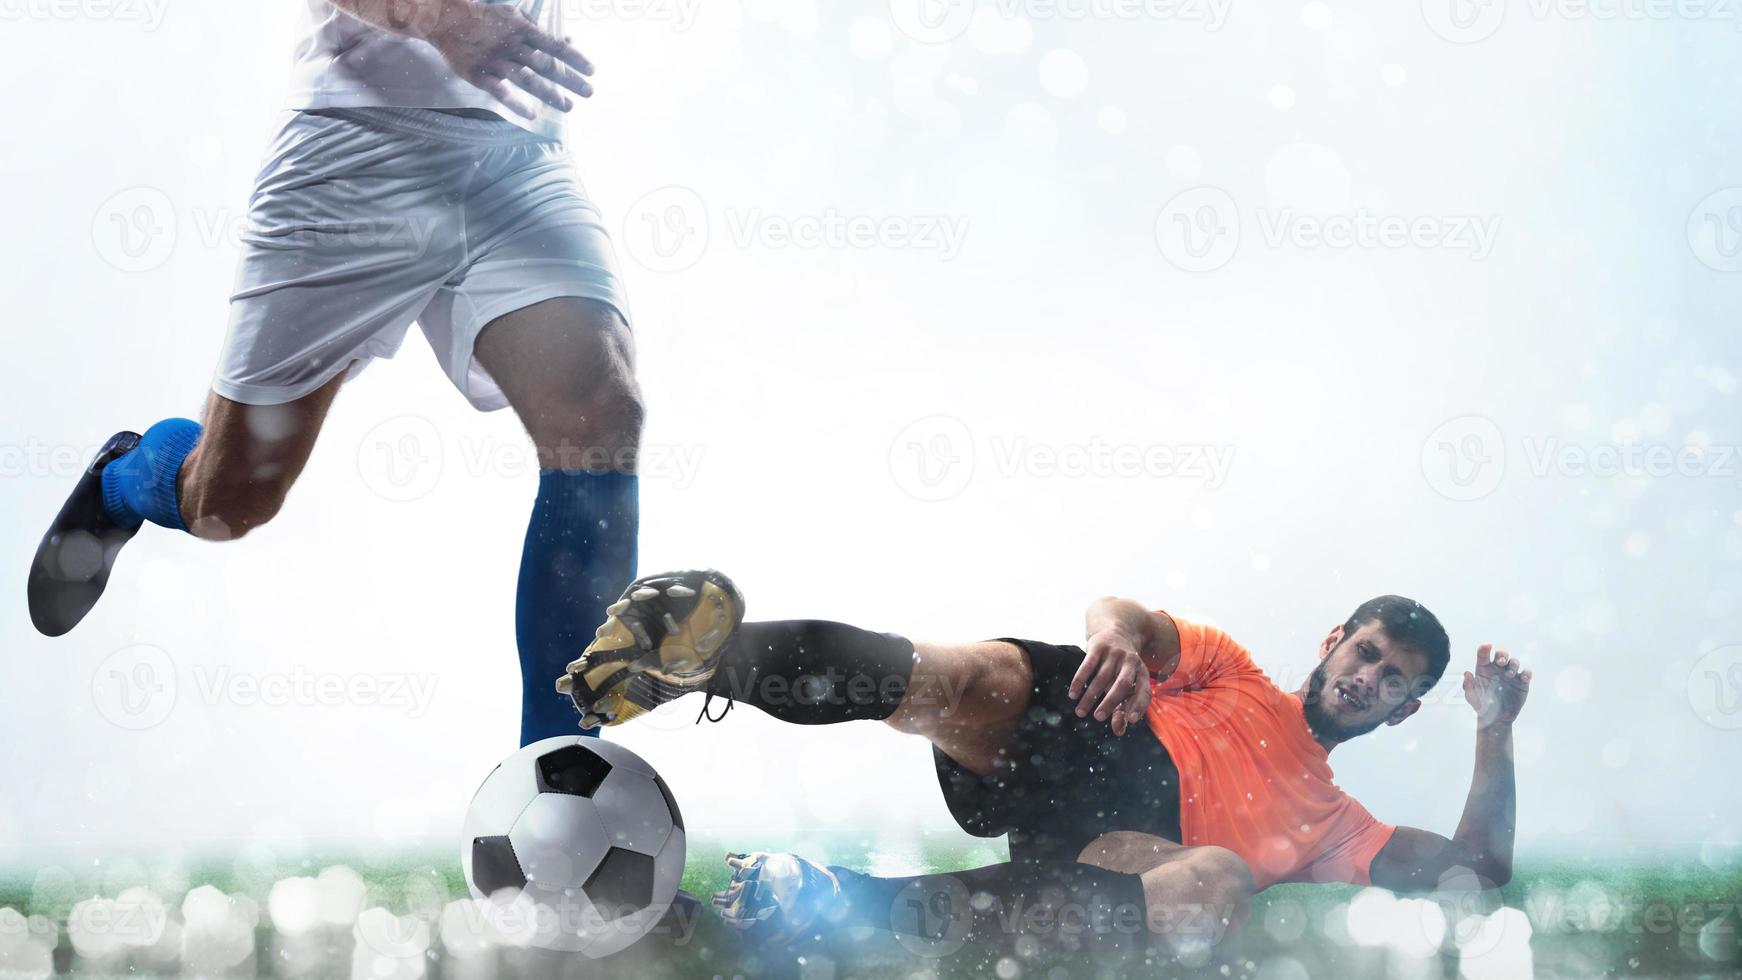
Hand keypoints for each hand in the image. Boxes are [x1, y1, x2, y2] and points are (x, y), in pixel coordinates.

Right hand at [425, 1, 594, 118]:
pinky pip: (499, 91)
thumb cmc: (485, 20)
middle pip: (545, 64)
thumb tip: (568, 40)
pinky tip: (531, 115)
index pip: (554, 45)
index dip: (574, 58)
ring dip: (549, 94)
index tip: (592, 71)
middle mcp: (511, 46)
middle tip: (589, 92)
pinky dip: (515, 103)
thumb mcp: (513, 17)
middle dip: (568, 79)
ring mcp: (495, 61)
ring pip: (526, 80)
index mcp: (521, 30)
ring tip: (568, 107)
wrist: (445, 20)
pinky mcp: (478, 75)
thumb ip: (539, 31)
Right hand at [1070, 626, 1151, 734]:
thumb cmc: (1121, 667)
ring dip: (1090, 696)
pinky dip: (1080, 681)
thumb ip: (1123, 707)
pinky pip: (1087, 666)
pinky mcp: (1098, 647)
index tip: (1129, 720)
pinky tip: (1073, 694)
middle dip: (1110, 702)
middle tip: (1098, 717)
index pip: (1143, 691)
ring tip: (1080, 712)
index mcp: (1142, 673)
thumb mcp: (1126, 684)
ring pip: (1101, 678)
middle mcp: (1130, 662)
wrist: (1117, 631)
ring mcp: (1114, 653)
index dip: (1138, 706)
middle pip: (1121, 684)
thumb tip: (1119, 732)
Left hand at [1463, 643, 1529, 728]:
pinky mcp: (1522, 682)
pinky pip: (1526, 672)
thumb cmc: (1481, 706)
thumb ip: (1468, 686)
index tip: (1487, 646)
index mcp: (1483, 669)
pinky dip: (1527, 672)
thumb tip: (1467, 673)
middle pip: (1502, 653)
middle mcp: (1497, 669)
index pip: (1483, 654)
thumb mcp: (1472, 697)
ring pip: (1514, 661)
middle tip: (1500, 662)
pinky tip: (1523, 678)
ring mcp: (1510, 675)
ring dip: (1513, 664)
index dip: (1485, 648)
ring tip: (1509, 675)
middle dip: (1502, 654)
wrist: (1496, 719)